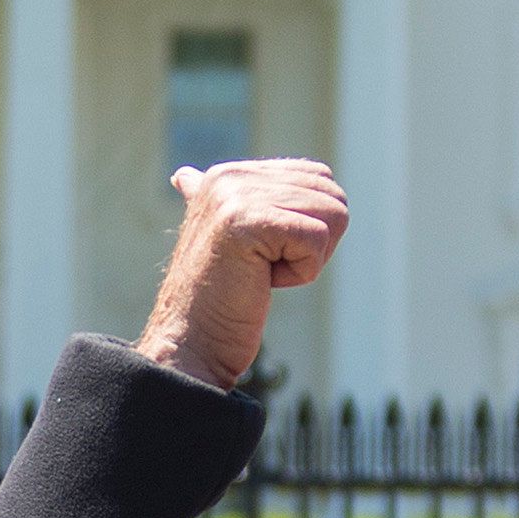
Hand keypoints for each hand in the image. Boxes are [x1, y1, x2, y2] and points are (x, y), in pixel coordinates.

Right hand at [133, 160, 347, 389]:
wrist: (190, 343)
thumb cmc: (216, 300)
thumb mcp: (228, 238)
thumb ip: (231, 203)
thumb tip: (185, 176)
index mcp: (231, 174)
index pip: (320, 178)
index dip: (311, 227)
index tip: (264, 255)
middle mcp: (231, 176)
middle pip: (333, 197)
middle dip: (313, 244)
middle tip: (263, 268)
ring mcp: (236, 196)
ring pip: (332, 217)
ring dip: (306, 260)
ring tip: (259, 273)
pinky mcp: (247, 221)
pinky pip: (316, 241)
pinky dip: (300, 273)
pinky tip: (261, 282)